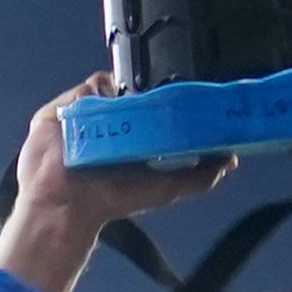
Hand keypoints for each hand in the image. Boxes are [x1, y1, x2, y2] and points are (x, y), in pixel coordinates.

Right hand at [0, 81, 233, 291]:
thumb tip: (232, 159)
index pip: (153, 100)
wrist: (67, 207)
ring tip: (133, 99)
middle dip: (146, 84)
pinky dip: (94, 94)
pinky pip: (82, 91)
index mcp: (133, 131)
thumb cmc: (112, 200)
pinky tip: (106, 105)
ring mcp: (82, 112)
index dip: (169, 92)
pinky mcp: (59, 110)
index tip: (186, 87)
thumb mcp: (167, 189)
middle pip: (131, 86)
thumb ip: (200, 176)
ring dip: (120, 89)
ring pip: (108, 84)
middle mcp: (108, 118)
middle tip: (161, 88)